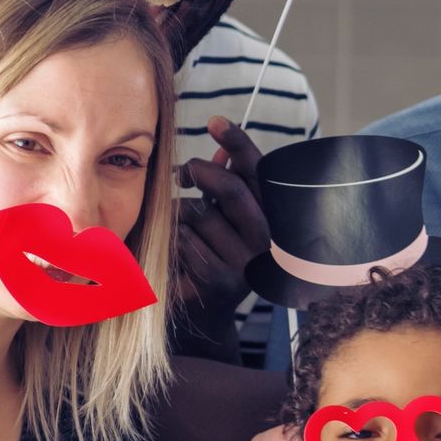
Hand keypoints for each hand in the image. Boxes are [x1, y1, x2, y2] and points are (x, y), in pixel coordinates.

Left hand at [175, 116, 268, 312]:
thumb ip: (224, 189)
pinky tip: (174, 255)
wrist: (203, 320)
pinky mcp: (221, 280)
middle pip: (229, 188)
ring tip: (178, 231)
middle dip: (198, 173)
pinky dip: (171, 243)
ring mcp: (246, 263)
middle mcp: (265, 241)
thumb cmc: (207, 259)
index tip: (215, 120)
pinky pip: (184, 241)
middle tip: (181, 172)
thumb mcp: (218, 220)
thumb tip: (222, 151)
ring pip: (198, 214)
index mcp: (268, 219)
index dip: (239, 143)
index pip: (257, 172)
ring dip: (177, 216)